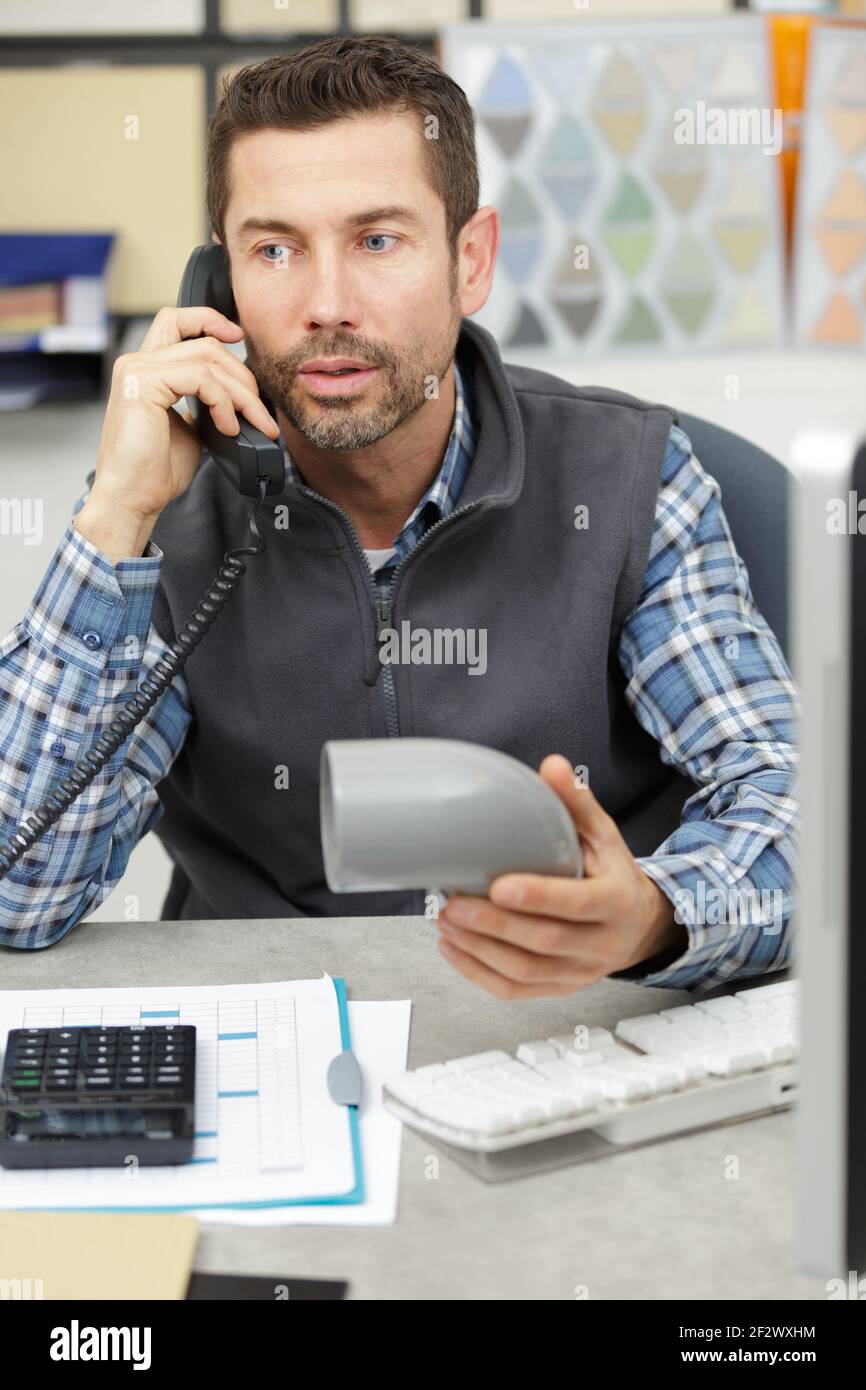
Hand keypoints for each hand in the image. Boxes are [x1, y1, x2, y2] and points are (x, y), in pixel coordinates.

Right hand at [91, 305, 280, 523]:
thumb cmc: (154, 470)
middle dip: (242, 374)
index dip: (210, 320)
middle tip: (260, 409)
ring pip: (208, 358)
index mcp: (145, 369)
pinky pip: (200, 378)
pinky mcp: (143, 384)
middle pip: (204, 341)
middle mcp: (137, 362)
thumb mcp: (189, 428)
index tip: (238, 337)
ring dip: (241, 392)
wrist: (132, 497)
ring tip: (253, 423)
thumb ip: (205, 402)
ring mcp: (137, 370)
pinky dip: (224, 402)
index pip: (177, 320)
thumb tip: (239, 397)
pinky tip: (228, 427)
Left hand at [437, 753, 687, 998]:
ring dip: (479, 949)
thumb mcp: (604, 836)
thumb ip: (576, 804)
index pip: (579, 904)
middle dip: (494, 924)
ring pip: (526, 972)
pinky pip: (516, 991)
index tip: (498, 884)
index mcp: (617, 902)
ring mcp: (581, 973)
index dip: (539, 897)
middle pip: (544, 942)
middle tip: (452, 902)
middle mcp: (602, 945)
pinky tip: (452, 948)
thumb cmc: (611, 874)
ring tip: (445, 920)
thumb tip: (552, 765)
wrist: (638, 926)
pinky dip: (478, 973)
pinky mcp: (560, 989)